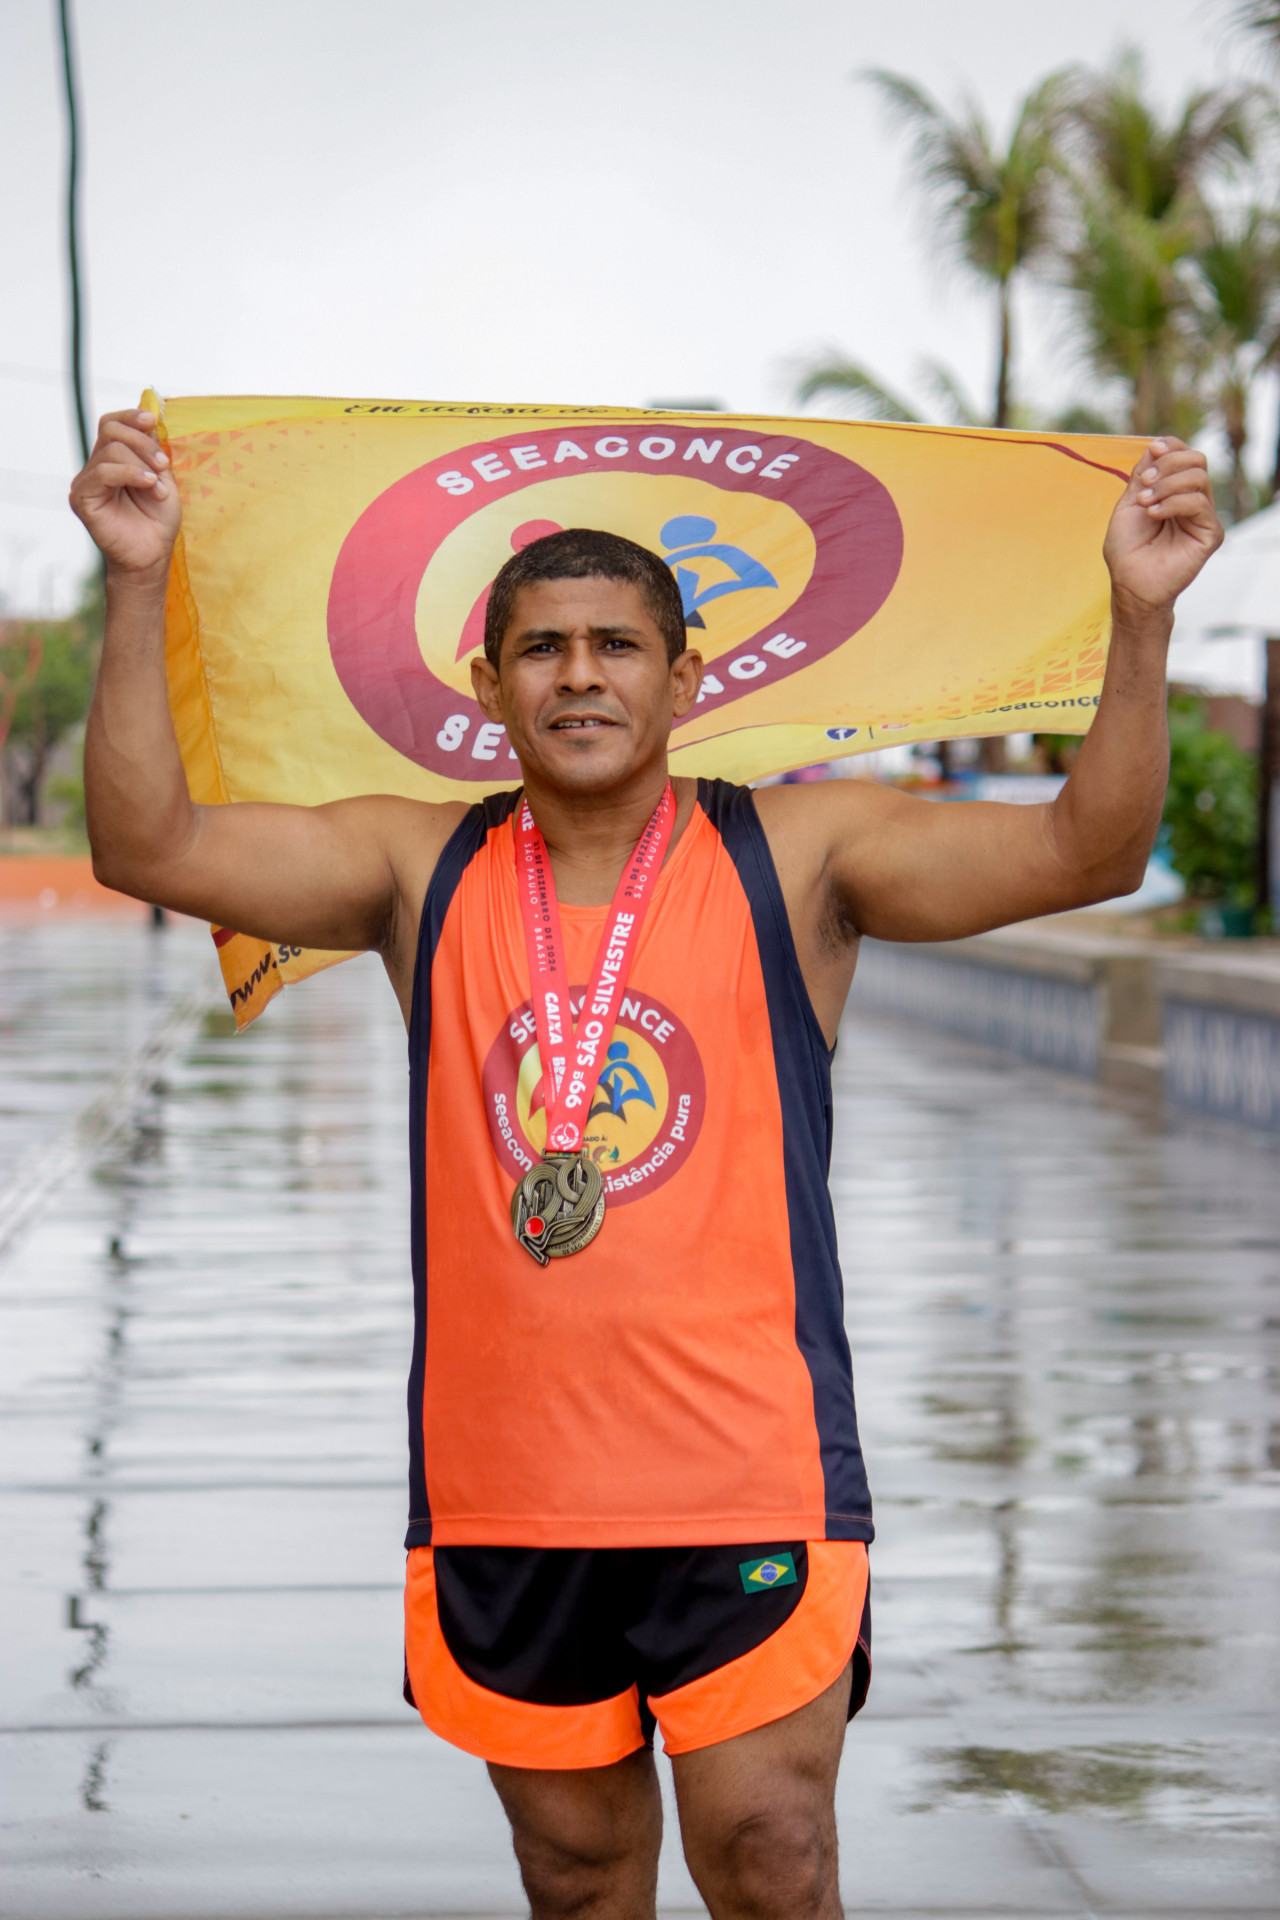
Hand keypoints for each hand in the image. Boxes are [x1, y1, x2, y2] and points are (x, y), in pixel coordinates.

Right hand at [69, 409, 181, 585]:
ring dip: (142, 465)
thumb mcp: (162, 478)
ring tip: (158, 489)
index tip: (152, 421)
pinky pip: (103, 472)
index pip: (112, 423)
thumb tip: (150, 414)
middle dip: (143, 443)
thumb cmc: (158, 521)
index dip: (131, 416)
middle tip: (163, 466)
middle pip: (111, 429)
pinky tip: (149, 485)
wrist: (152, 556)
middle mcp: (96, 467)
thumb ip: (153, 449)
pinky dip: (130, 473)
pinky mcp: (81, 498)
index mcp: (113, 460)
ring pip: (111, 449)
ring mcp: (86, 482)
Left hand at [1103, 438, 1221, 618]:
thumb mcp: (1128, 503)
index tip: (1151, 451)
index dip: (1170, 447)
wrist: (1129, 584)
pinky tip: (1153, 514)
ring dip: (1166, 485)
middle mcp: (1192, 500)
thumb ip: (1143, 474)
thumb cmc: (1126, 549)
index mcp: (1174, 491)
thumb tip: (1157, 445)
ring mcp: (1202, 517)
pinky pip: (1199, 503)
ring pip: (1198, 478)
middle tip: (1144, 482)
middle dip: (1167, 465)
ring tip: (1145, 503)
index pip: (1184, 455)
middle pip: (1196, 460)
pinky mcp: (1210, 533)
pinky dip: (1172, 503)